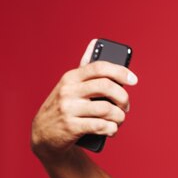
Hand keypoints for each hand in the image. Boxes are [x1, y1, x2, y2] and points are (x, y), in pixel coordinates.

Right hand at [31, 39, 137, 161]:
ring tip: (118, 121)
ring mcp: (69, 108)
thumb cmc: (65, 107)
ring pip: (107, 109)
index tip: (134, 80)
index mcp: (71, 77)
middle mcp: (68, 90)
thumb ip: (85, 70)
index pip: (99, 67)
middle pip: (106, 87)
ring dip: (119, 117)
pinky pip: (101, 126)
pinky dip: (111, 129)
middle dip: (123, 98)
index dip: (120, 72)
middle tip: (126, 107)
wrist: (44, 134)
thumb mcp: (70, 87)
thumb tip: (96, 43)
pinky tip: (111, 130)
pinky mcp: (71, 127)